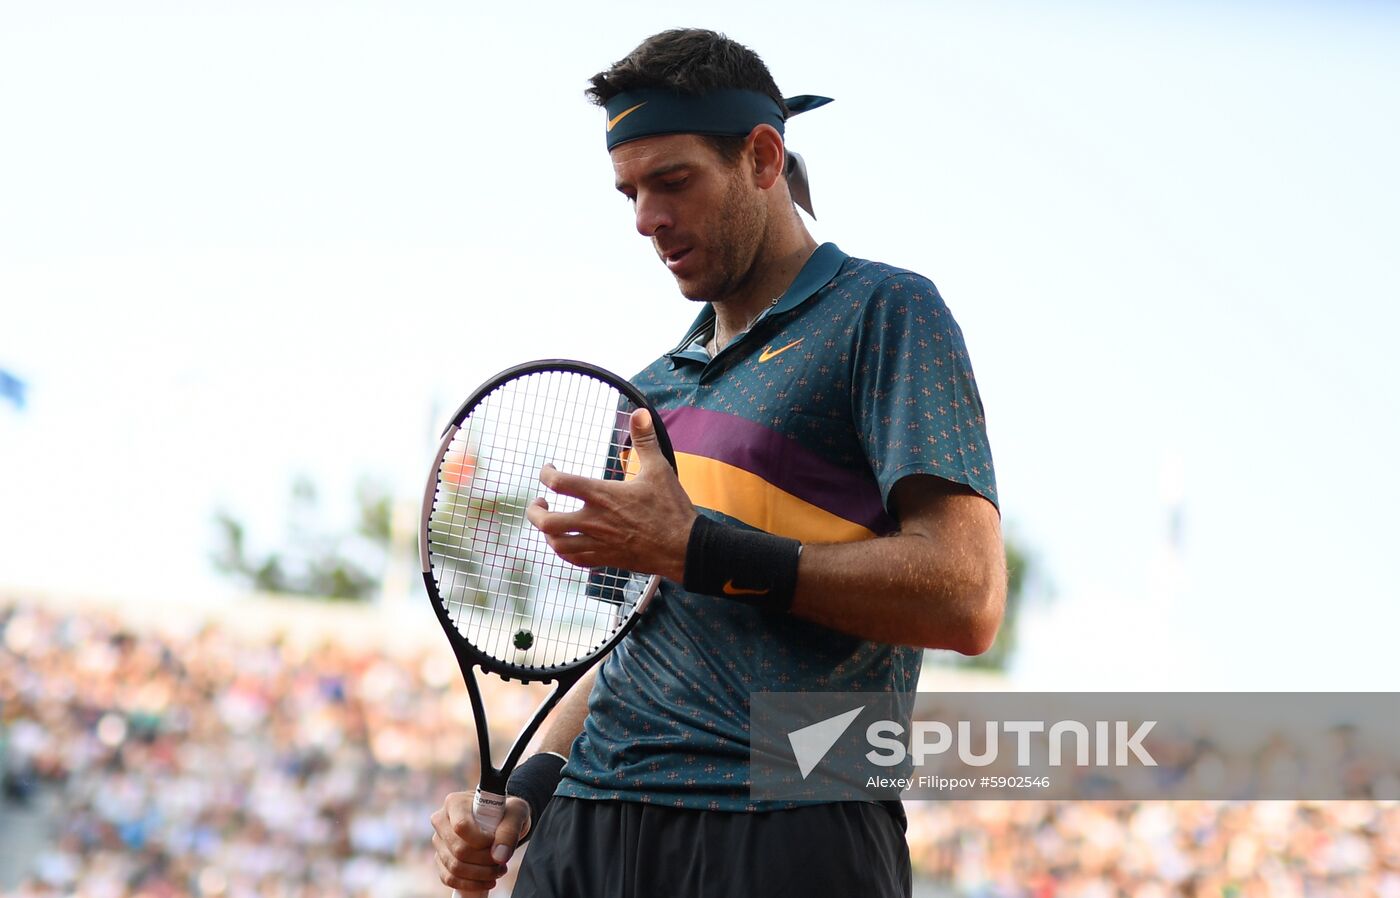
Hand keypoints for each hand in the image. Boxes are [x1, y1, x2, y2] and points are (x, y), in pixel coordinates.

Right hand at [430, 791, 530, 892]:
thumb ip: (510, 831)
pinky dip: (470, 884)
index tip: (496, 841)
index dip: (481, 840)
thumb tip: (499, 856)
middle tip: (503, 861)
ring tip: (499, 870)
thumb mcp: (516, 813)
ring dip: (480, 874)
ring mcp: (439, 841)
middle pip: (459, 850)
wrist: (502, 821)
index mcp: (455, 802)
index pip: (461, 827)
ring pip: (454, 867)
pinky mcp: (440, 858)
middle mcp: (441, 820)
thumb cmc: (507, 812)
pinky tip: (487, 880)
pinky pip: (449, 878)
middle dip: (485, 861)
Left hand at [526, 408, 694, 582]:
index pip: (560, 483)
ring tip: (549, 524)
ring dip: (547, 534)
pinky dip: (564, 552)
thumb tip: (641, 412)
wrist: (684, 548)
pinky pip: (575, 560)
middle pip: (548, 522)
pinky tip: (566, 543)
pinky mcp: (607, 559)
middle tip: (539, 503)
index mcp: (603, 496)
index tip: (548, 469)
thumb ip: (645, 440)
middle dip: (535, 512)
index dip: (546, 474)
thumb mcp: (659, 469)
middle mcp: (596, 521)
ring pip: (557, 544)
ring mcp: (600, 543)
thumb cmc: (671, 508)